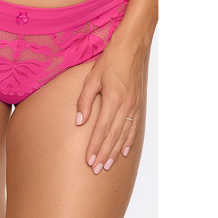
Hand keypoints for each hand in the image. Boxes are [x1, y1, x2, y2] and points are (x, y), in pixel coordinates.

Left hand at [75, 40, 147, 174]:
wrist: (132, 48)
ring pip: (124, 135)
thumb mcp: (92, 78)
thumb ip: (84, 101)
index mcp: (113, 99)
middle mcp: (125, 105)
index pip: (101, 130)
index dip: (95, 147)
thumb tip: (80, 122)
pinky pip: (133, 127)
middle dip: (104, 155)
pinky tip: (124, 152)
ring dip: (115, 152)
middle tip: (96, 170)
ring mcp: (134, 106)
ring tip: (107, 166)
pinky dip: (128, 141)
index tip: (88, 161)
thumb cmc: (109, 61)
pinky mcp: (138, 104)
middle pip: (113, 137)